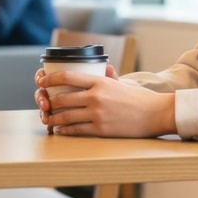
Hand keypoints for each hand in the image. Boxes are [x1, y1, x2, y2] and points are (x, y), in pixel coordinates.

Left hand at [34, 65, 176, 137]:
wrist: (155, 114)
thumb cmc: (139, 98)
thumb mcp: (122, 82)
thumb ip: (108, 76)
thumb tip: (103, 67)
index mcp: (100, 82)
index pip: (67, 77)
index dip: (50, 79)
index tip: (42, 81)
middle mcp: (96, 97)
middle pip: (62, 98)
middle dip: (48, 101)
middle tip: (43, 103)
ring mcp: (97, 114)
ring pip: (65, 116)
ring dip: (53, 118)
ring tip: (48, 118)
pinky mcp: (100, 129)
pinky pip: (75, 130)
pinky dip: (64, 129)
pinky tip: (60, 129)